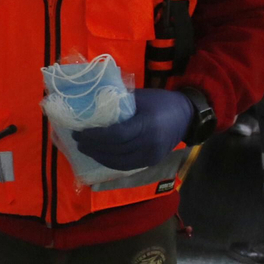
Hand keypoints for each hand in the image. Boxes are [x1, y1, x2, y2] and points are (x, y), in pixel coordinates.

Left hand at [71, 88, 193, 170]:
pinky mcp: (151, 162)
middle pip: (115, 150)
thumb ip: (118, 102)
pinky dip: (110, 161)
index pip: (116, 135)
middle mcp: (149, 144)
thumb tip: (90, 103)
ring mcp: (151, 156)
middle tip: (77, 139)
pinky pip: (126, 166)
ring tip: (84, 148)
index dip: (95, 136)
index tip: (80, 132)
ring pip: (118, 162)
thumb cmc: (161, 102)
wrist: (187, 116)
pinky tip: (99, 154)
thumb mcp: (140, 97)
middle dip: (92, 147)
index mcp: (147, 125)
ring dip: (98, 156)